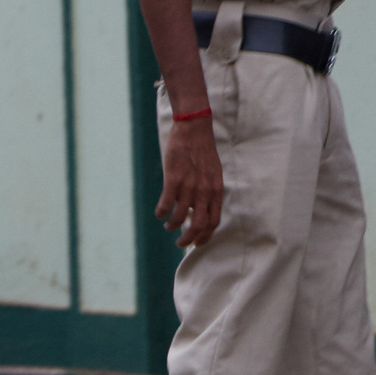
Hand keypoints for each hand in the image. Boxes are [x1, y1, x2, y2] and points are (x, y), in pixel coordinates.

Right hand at [156, 117, 224, 247]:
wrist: (194, 130)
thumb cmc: (203, 152)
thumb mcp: (214, 174)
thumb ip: (210, 192)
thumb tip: (201, 209)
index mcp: (216, 191)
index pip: (213, 222)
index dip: (205, 237)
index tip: (197, 243)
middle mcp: (204, 192)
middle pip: (197, 226)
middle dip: (188, 240)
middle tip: (180, 243)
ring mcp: (189, 187)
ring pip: (179, 217)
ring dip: (171, 226)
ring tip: (168, 225)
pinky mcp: (173, 180)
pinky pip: (165, 204)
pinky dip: (161, 213)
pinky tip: (159, 213)